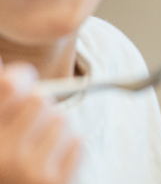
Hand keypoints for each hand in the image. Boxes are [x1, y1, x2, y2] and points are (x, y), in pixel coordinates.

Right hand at [0, 59, 80, 183]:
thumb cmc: (4, 160)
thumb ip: (0, 98)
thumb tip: (4, 64)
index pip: (10, 85)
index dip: (19, 78)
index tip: (16, 86)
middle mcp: (3, 155)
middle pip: (40, 99)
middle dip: (36, 107)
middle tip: (24, 126)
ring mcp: (28, 171)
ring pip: (60, 120)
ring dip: (52, 130)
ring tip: (33, 149)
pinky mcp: (54, 183)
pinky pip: (76, 143)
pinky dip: (66, 150)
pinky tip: (46, 164)